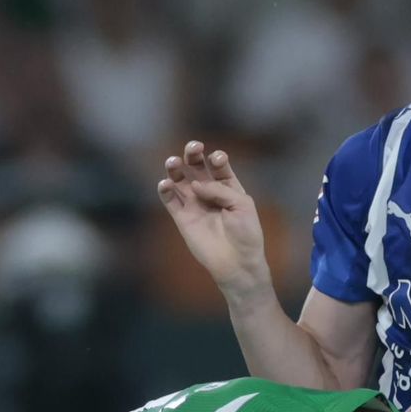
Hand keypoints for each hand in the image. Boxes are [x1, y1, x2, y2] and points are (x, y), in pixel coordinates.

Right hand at [157, 142, 269, 294]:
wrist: (237, 263)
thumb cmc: (246, 234)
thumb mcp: (242, 205)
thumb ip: (220, 190)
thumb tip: (195, 185)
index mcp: (229, 188)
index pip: (219, 166)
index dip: (217, 158)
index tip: (217, 159)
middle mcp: (210, 193)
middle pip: (197, 167)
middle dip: (194, 154)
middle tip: (193, 148)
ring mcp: (195, 205)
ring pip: (179, 180)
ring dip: (175, 168)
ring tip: (173, 162)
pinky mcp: (183, 218)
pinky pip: (170, 200)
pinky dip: (164, 190)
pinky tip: (165, 183)